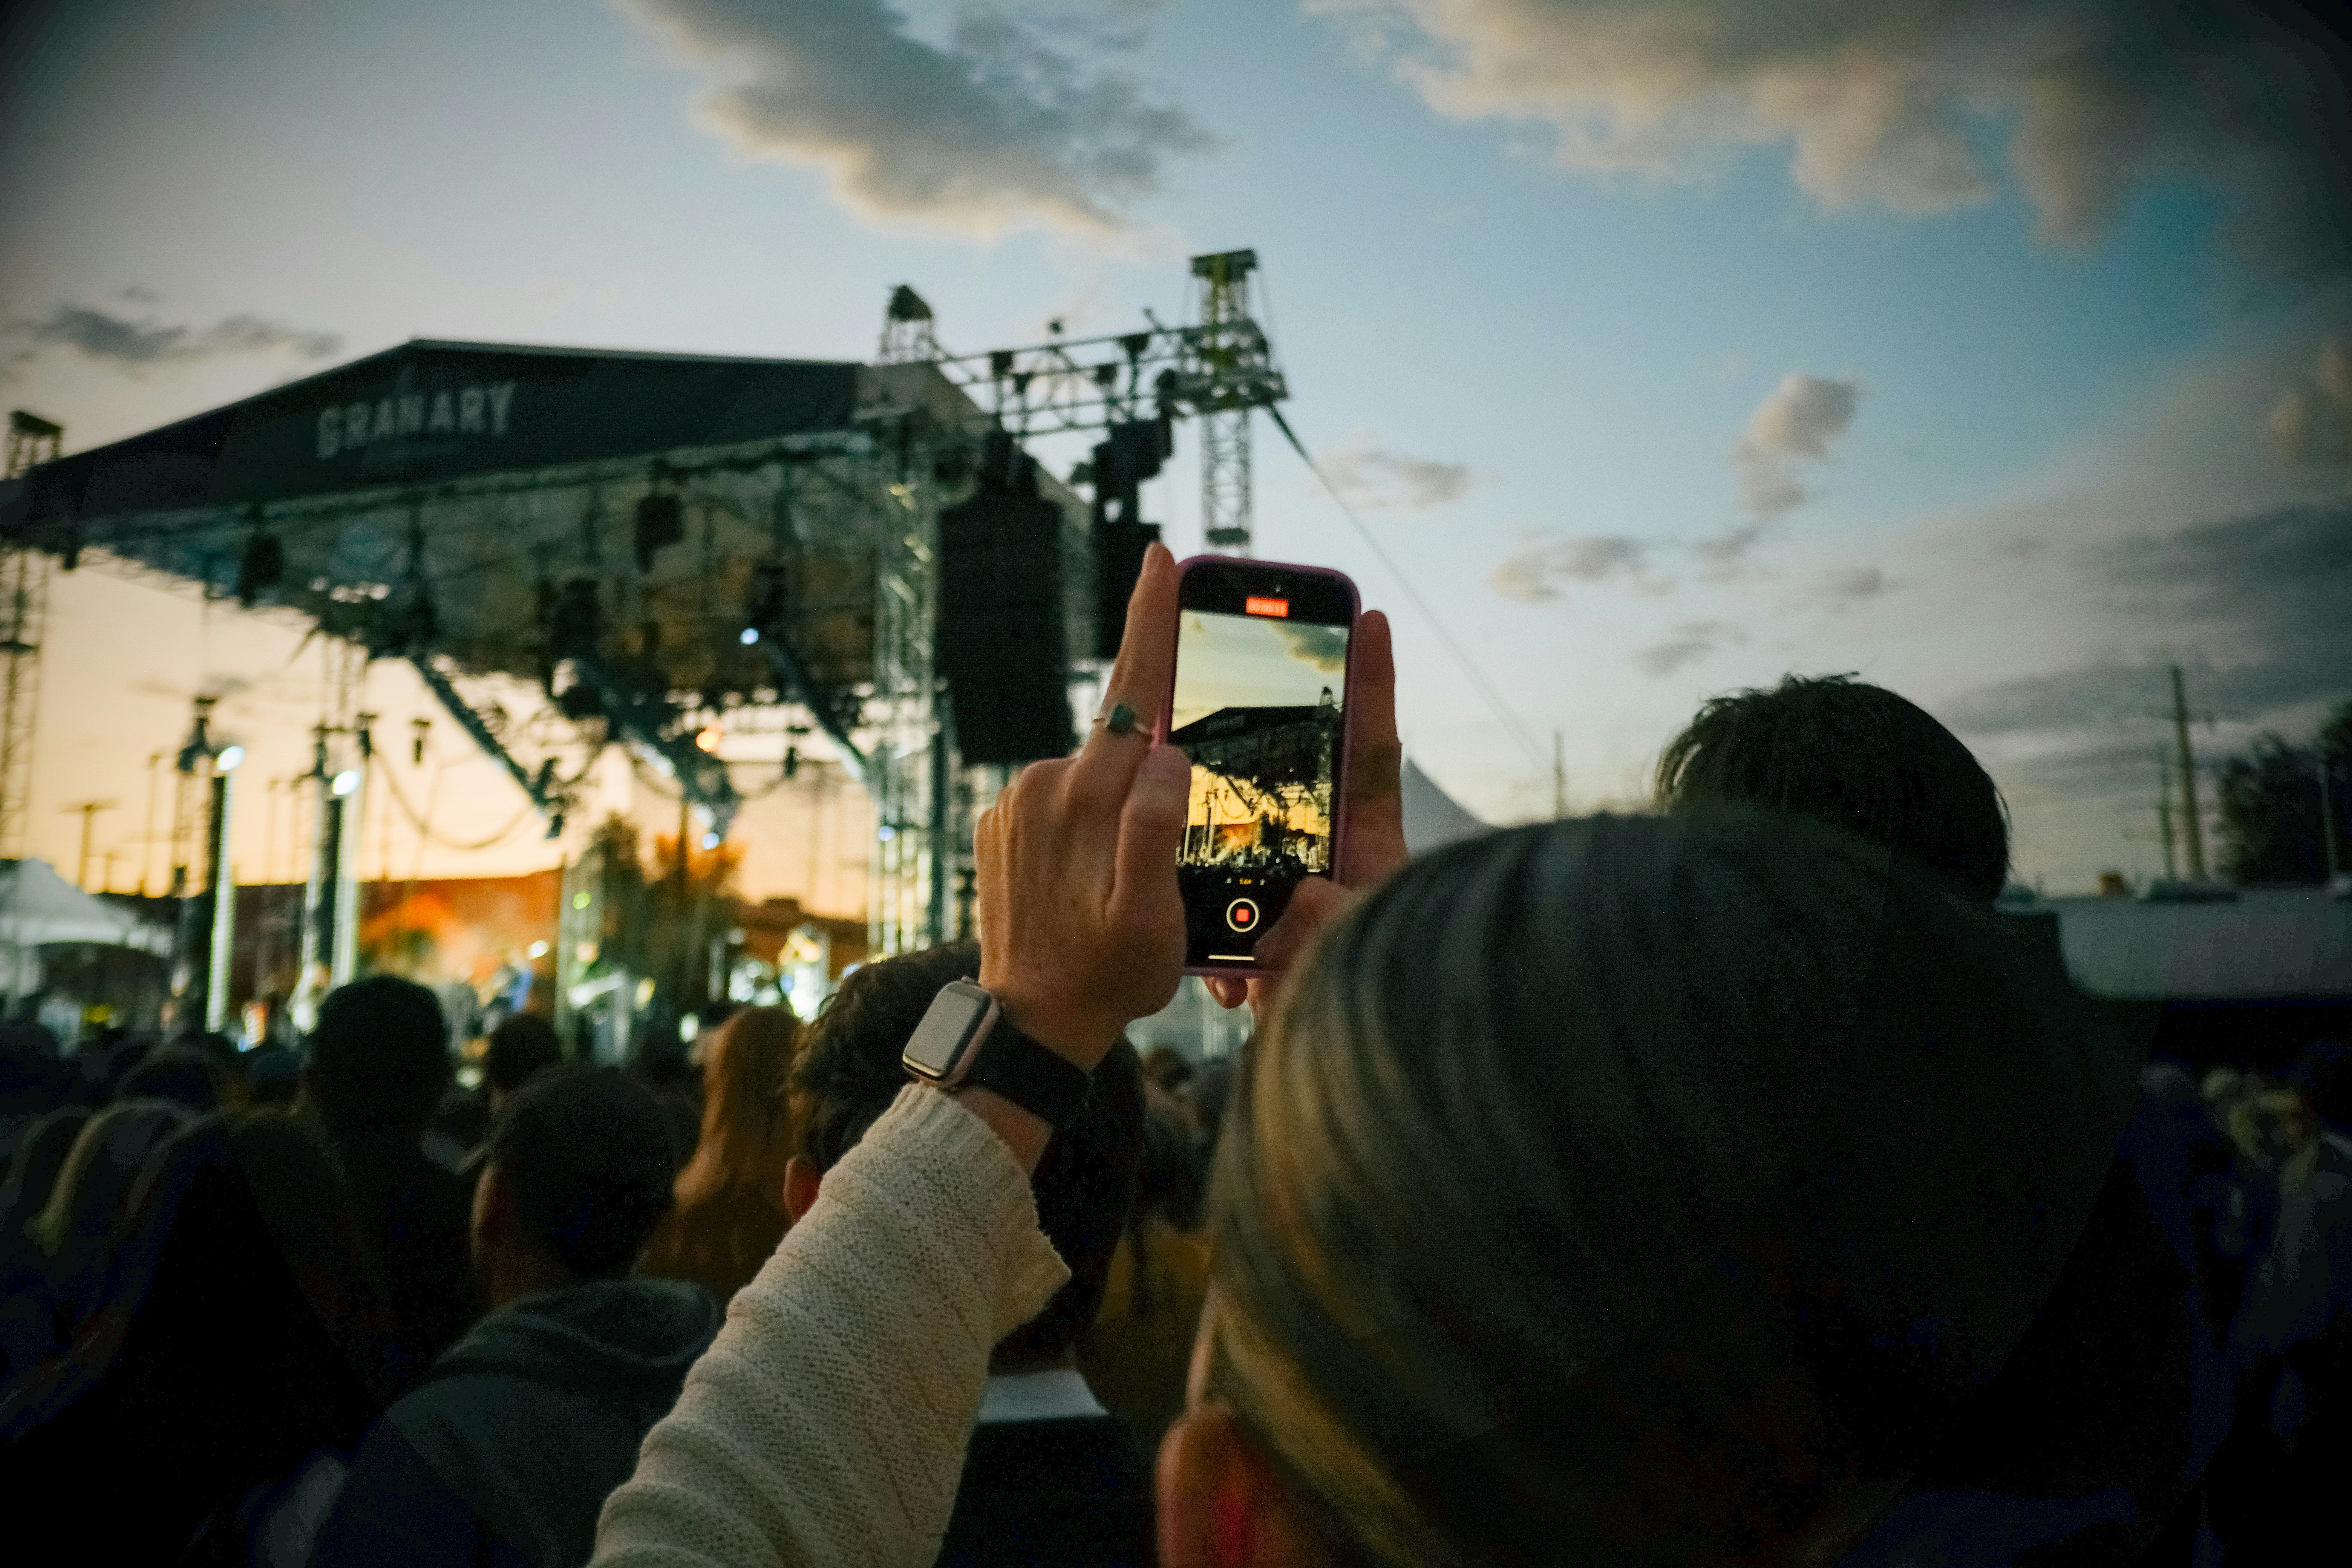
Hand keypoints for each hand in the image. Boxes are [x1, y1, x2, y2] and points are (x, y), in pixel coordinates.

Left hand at [975, 543, 1189, 1071]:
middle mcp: (1042, 786)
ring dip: (1120, 813)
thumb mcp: (1154, 918)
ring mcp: (1014, 805)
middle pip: (1120, 743)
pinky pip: (1064, 806)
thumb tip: (1168, 755)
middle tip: (1158, 858)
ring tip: (1122, 894)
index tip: (1159, 554)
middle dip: (1153, 773)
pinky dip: (1090, 828)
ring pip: (1094, 779)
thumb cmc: (1105, 979)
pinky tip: (1091, 887)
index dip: (1150, 619)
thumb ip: (1159, 829)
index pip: (1131, 690)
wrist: (1028, 1025)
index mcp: (1088, 798)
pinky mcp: (1000, 826)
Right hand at [1204, 608, 1405, 1013]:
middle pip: (1296, 773)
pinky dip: (1216, 948)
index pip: (1373, 748)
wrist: (1356, 1074)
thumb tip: (1305, 894)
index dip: (1374, 683)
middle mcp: (1333, 857)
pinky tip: (1217, 977)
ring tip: (1200, 839)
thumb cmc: (1382, 1001)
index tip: (1373, 618)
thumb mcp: (1360, 954)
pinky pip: (1225, 923)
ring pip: (1245, 842)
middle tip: (1235, 660)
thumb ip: (1335, 919)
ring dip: (1216, 841)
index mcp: (1372, 845)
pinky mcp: (1263, 937)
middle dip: (1264, 731)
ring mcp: (1295, 892)